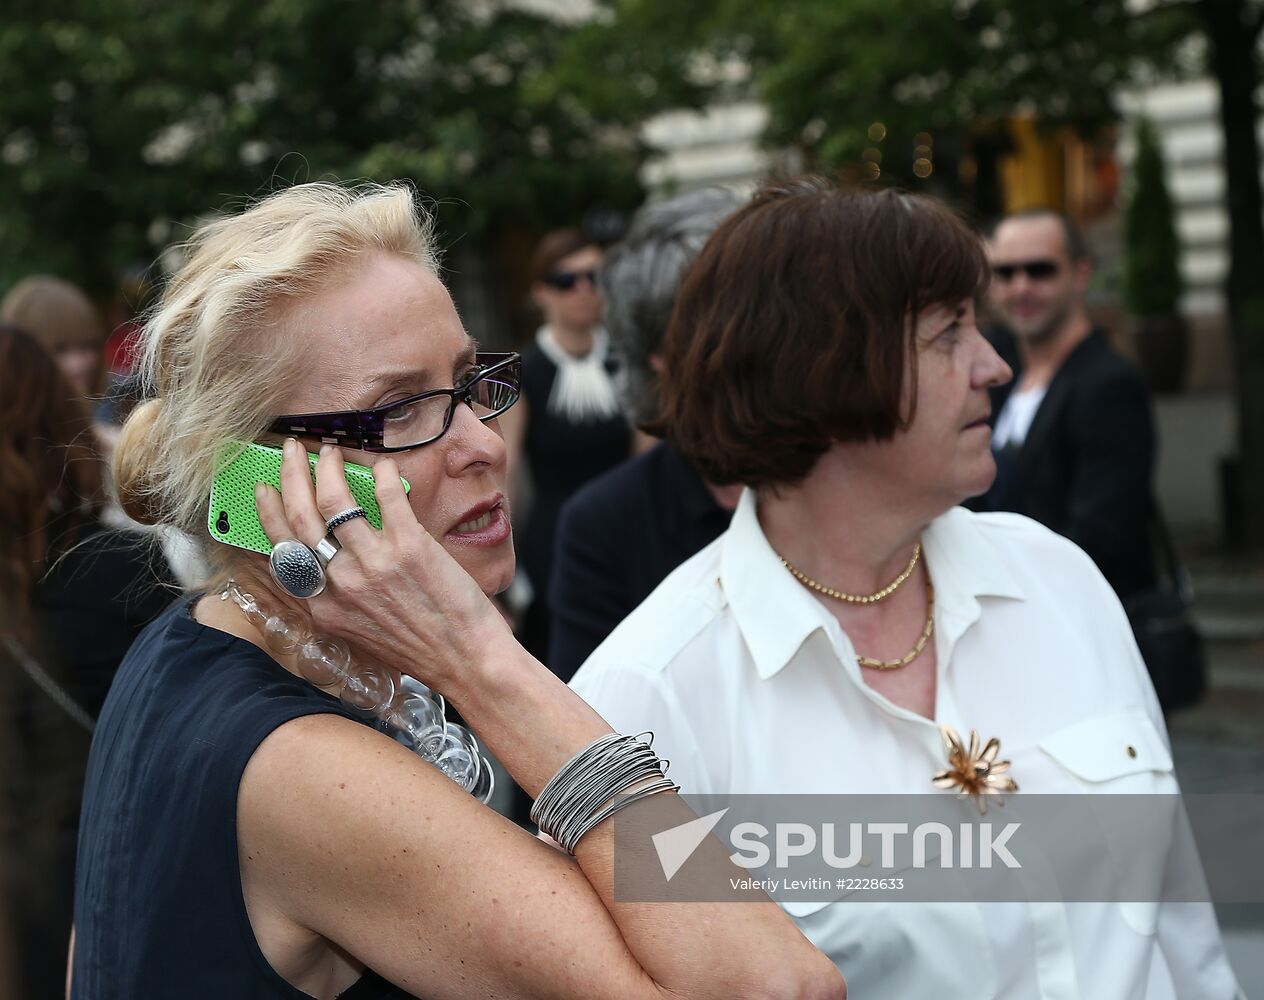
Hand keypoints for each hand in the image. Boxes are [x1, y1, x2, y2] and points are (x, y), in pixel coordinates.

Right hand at [254, 439, 510, 691]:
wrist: (467, 661)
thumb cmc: (420, 649)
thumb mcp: (361, 630)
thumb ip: (340, 594)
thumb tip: (332, 550)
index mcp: (324, 606)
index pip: (283, 549)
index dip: (269, 512)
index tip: (266, 489)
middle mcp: (342, 582)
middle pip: (300, 516)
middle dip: (290, 475)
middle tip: (292, 451)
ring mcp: (375, 562)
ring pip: (335, 500)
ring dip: (330, 467)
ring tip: (331, 451)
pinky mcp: (411, 546)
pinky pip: (387, 496)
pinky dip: (381, 474)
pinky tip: (383, 465)